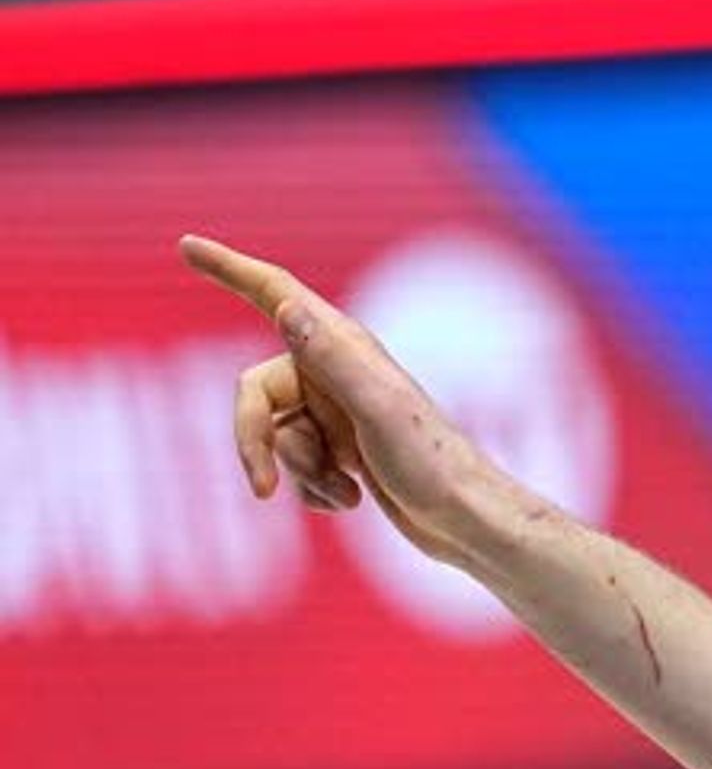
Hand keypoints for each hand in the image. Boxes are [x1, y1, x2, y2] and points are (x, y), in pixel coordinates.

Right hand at [177, 233, 522, 569]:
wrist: (469, 523)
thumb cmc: (433, 466)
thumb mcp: (378, 410)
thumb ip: (331, 359)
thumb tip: (286, 308)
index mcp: (344, 348)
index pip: (274, 294)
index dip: (229, 269)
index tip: (186, 245)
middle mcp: (337, 372)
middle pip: (255, 393)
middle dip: (254, 441)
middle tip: (261, 487)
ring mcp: (339, 412)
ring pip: (276, 435)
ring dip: (299, 471)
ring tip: (347, 493)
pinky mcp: (345, 449)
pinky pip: (296, 465)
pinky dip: (314, 489)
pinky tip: (352, 502)